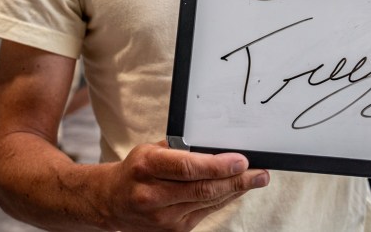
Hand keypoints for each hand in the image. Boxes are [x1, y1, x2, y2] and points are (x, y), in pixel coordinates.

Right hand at [99, 141, 269, 231]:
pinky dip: (223, 200)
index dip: (218, 165)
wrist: (110, 202)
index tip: (242, 160)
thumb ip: (181, 149)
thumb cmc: (135, 170)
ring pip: (208, 203)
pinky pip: (206, 213)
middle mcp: (154, 195)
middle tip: (260, 173)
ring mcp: (163, 218)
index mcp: (147, 167)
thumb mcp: (150, 150)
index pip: (188, 167)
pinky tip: (236, 190)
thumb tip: (218, 147)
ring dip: (236, 191)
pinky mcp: (173, 231)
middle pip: (204, 189)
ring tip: (257, 179)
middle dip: (238, 180)